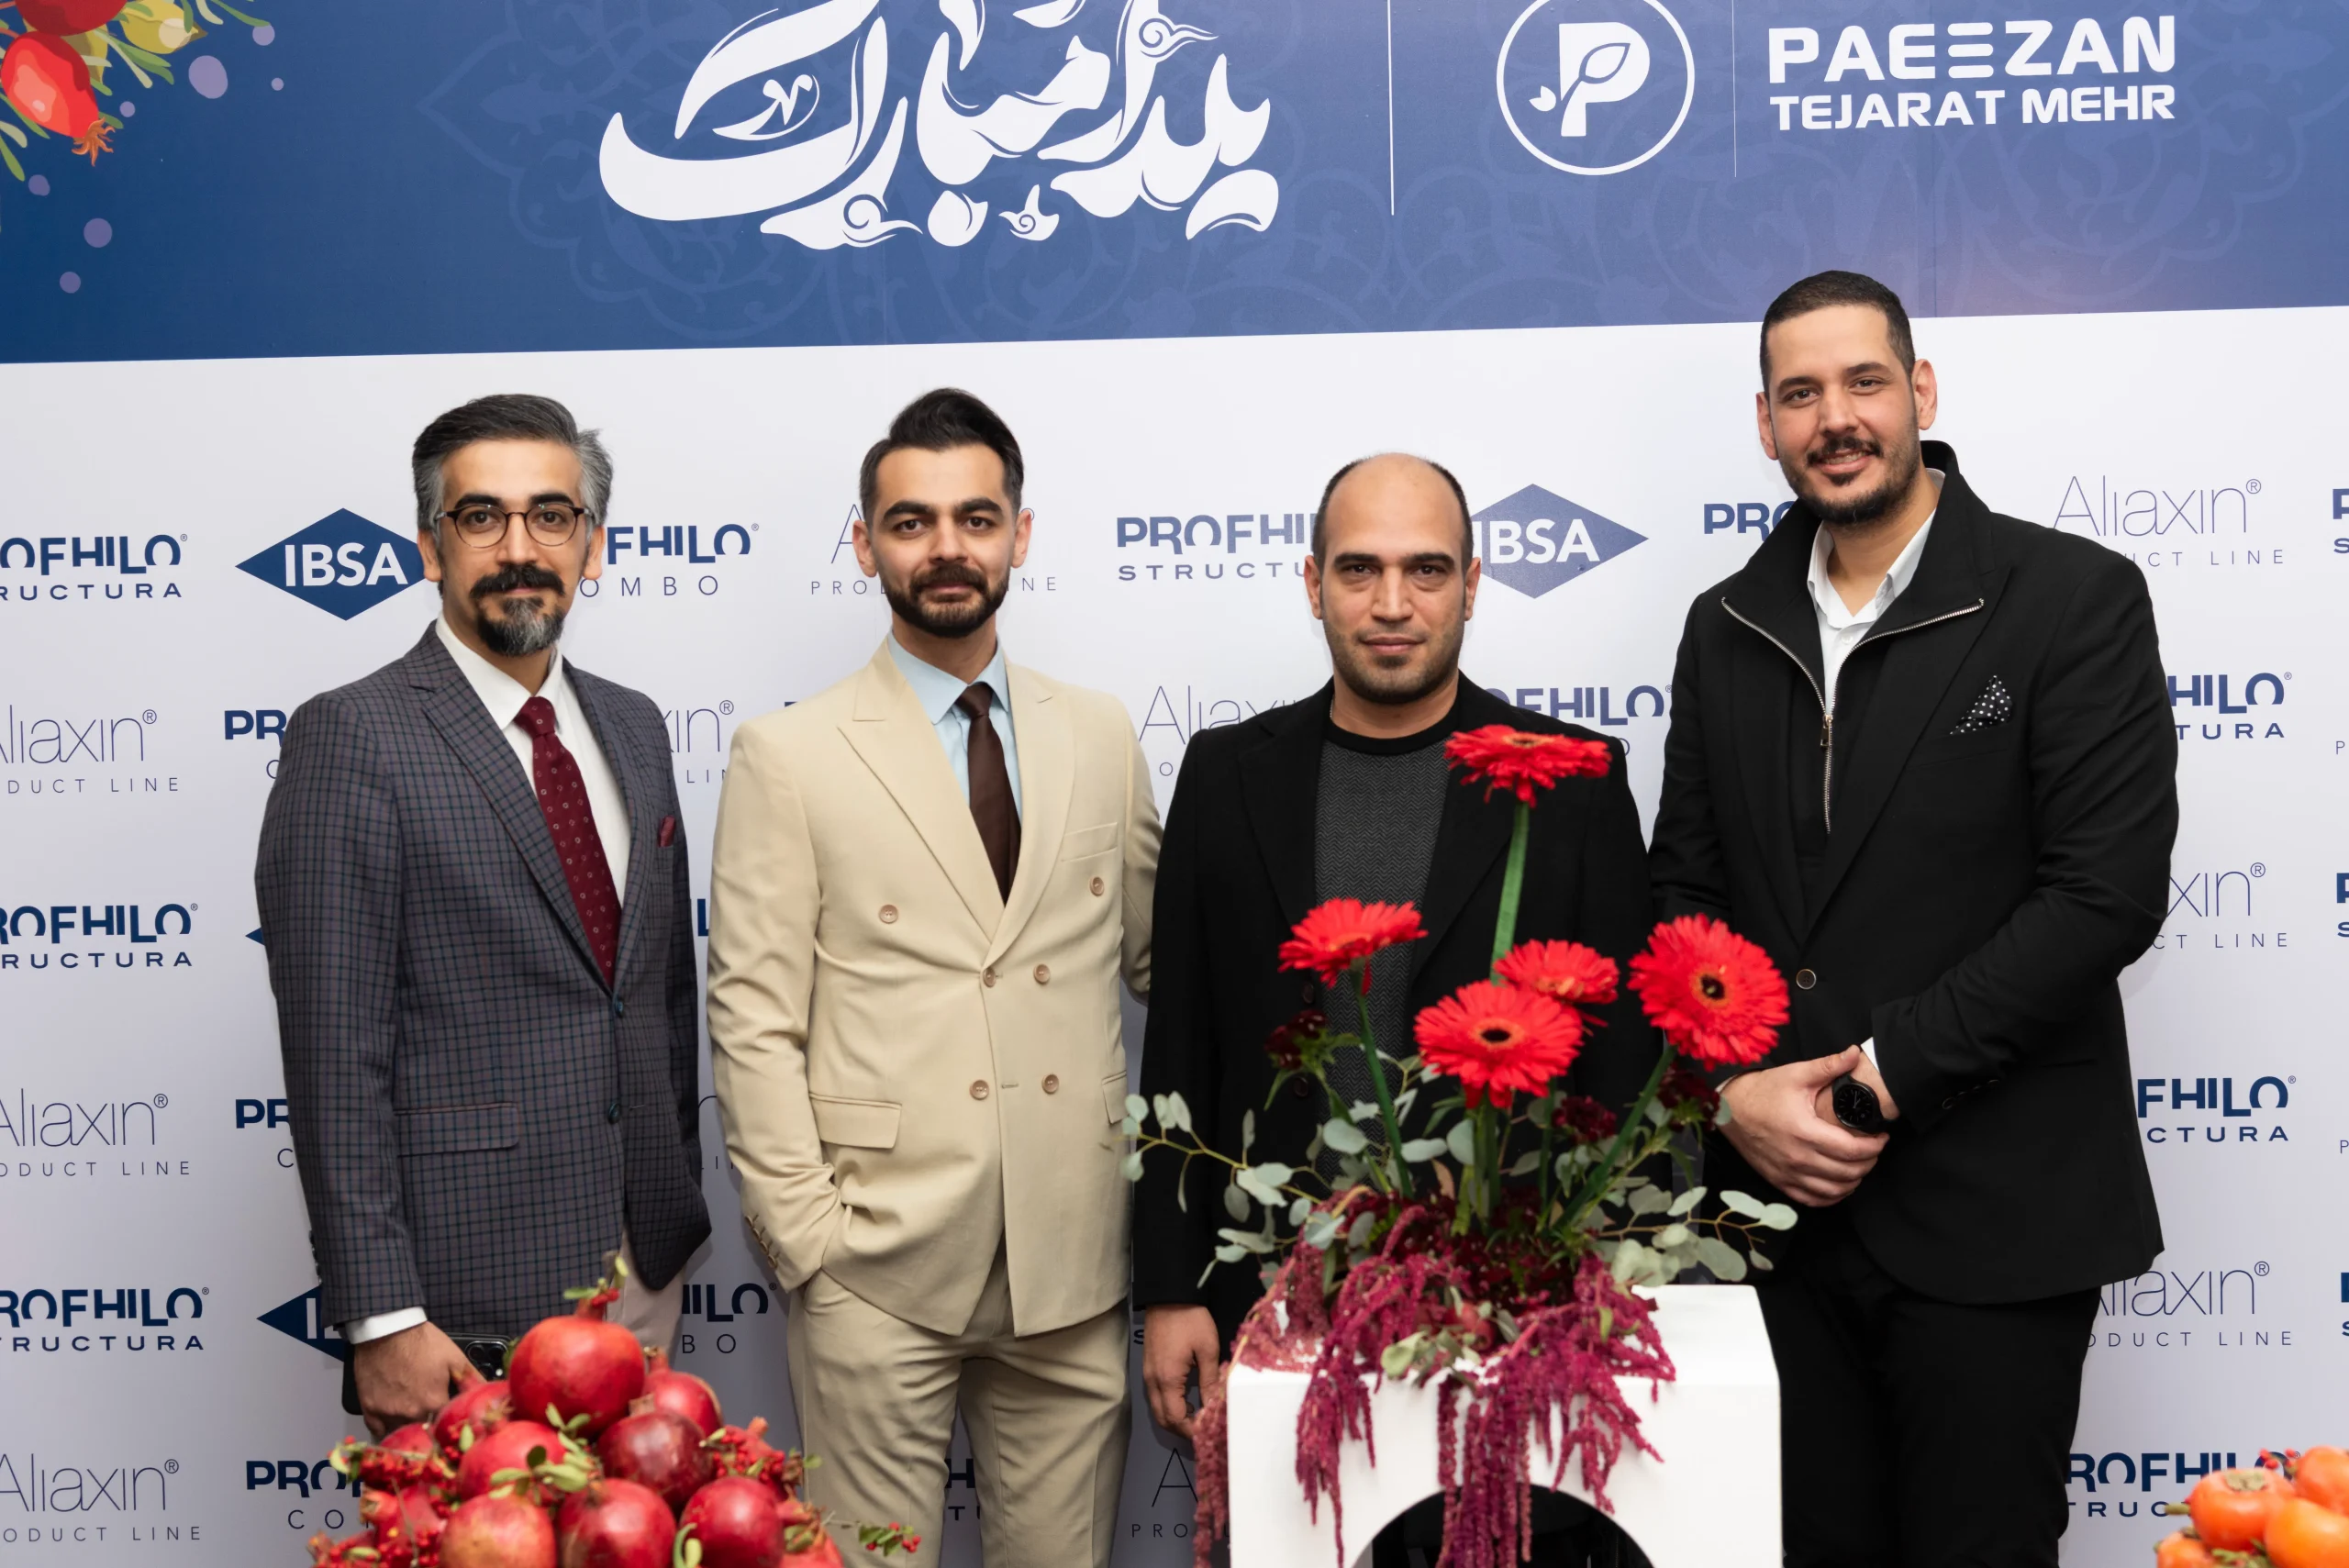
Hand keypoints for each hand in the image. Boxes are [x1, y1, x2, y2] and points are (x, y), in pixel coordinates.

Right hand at [352, 1320, 479, 1437]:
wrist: (388, 1330)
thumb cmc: (422, 1342)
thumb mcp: (455, 1357)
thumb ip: (471, 1380)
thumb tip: (487, 1393)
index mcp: (435, 1402)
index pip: (446, 1425)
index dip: (449, 1424)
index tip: (450, 1422)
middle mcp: (411, 1413)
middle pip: (423, 1431)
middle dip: (429, 1427)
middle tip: (430, 1419)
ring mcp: (388, 1413)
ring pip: (400, 1432)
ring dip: (408, 1429)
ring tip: (412, 1418)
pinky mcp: (369, 1409)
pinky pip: (378, 1430)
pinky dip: (385, 1428)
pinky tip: (392, 1420)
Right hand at [1142, 1305, 1221, 1437]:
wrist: (1169, 1295)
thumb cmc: (1191, 1320)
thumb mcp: (1207, 1350)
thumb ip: (1210, 1382)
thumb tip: (1214, 1407)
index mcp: (1167, 1380)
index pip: (1175, 1418)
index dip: (1190, 1431)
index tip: (1207, 1433)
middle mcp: (1152, 1381)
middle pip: (1162, 1418)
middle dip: (1181, 1429)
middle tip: (1201, 1429)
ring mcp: (1147, 1374)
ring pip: (1157, 1408)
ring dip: (1174, 1417)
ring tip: (1196, 1416)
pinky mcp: (1148, 1366)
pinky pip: (1155, 1395)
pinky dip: (1168, 1404)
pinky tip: (1185, 1400)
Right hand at [1720, 1046, 1887, 1207]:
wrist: (1729, 1110)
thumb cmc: (1763, 1091)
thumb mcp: (1796, 1074)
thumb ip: (1829, 1066)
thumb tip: (1856, 1053)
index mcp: (1805, 1132)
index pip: (1852, 1150)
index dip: (1874, 1146)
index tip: (1881, 1137)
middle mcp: (1797, 1158)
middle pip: (1848, 1173)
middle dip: (1869, 1162)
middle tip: (1874, 1149)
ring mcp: (1787, 1173)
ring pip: (1833, 1191)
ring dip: (1854, 1181)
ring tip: (1860, 1165)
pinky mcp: (1779, 1181)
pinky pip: (1813, 1200)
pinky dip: (1832, 1196)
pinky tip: (1839, 1185)